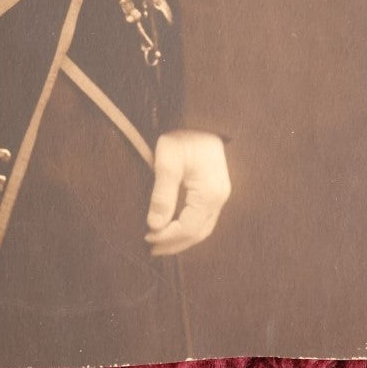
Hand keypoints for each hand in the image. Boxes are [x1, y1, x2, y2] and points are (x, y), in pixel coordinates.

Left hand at [144, 129, 230, 256]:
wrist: (201, 118)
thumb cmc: (183, 135)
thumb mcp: (168, 159)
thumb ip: (162, 193)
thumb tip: (154, 225)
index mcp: (210, 193)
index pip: (188, 227)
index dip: (167, 237)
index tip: (147, 237)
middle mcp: (219, 198)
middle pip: (198, 233)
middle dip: (174, 244)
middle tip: (151, 249)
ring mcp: (219, 195)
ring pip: (203, 228)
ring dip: (182, 239)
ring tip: (160, 245)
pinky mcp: (215, 191)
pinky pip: (203, 219)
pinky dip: (188, 229)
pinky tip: (174, 229)